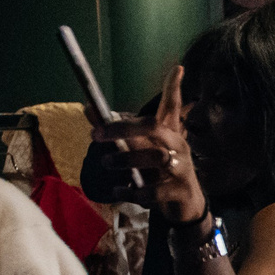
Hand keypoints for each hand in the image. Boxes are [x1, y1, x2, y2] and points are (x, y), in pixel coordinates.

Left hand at [91, 65, 204, 225]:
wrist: (186, 206)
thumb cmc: (161, 173)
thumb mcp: (142, 150)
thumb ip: (118, 132)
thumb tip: (88, 107)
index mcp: (169, 134)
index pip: (172, 106)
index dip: (173, 88)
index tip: (177, 68)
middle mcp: (177, 146)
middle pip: (154, 127)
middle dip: (124, 128)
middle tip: (96, 134)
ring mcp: (181, 169)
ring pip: (155, 158)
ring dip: (126, 160)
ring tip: (106, 163)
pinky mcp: (178, 192)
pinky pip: (154, 190)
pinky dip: (133, 191)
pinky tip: (119, 191)